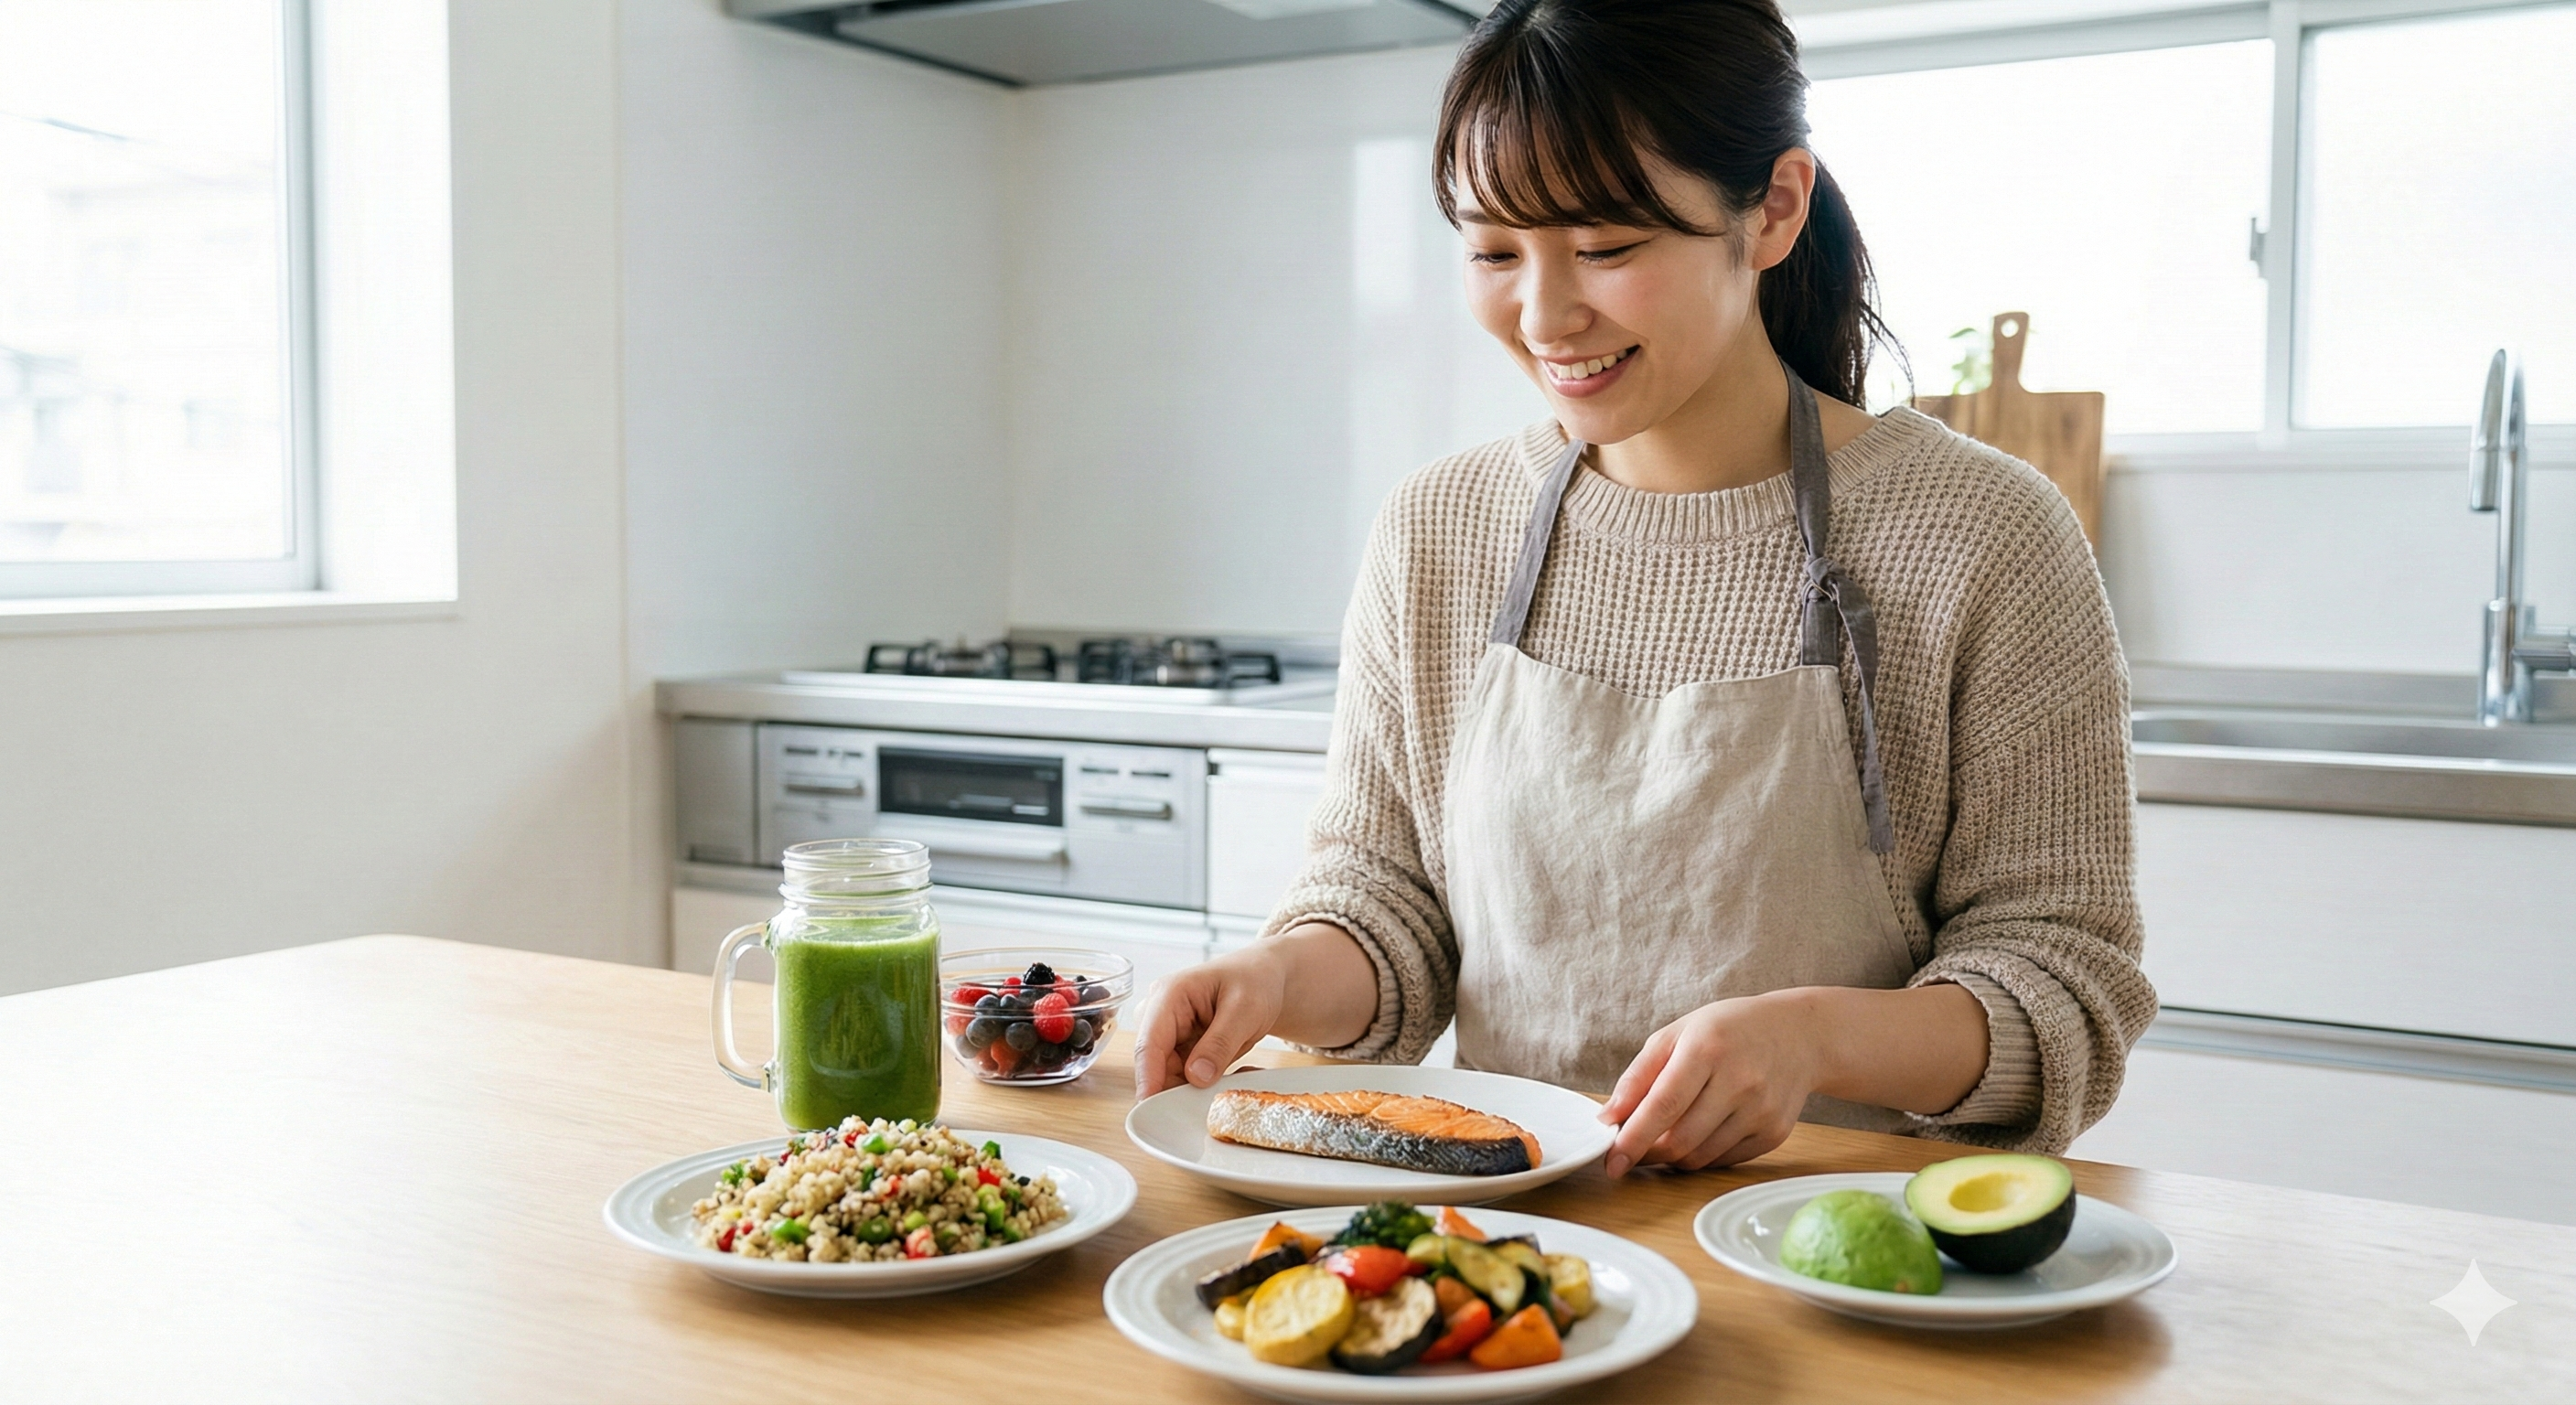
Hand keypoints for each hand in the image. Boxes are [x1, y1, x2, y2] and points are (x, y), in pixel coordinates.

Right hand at [1132, 943, 1290, 1096]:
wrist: (1264, 977)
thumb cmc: (1254, 981)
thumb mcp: (1245, 1009)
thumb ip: (1220, 1043)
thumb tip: (1195, 1077)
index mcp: (1168, 994)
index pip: (1149, 1042)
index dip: (1148, 1077)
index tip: (1150, 1106)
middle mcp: (1160, 1014)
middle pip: (1155, 1063)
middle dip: (1176, 1087)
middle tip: (1206, 1104)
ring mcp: (1169, 1032)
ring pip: (1168, 1074)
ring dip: (1194, 1086)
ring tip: (1229, 1075)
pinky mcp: (1180, 1048)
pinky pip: (1184, 1076)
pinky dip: (1203, 1083)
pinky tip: (1227, 1073)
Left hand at [1596, 990, 1824, 1176]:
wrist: (1798, 1035)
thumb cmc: (1728, 1030)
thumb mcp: (1677, 1035)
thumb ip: (1638, 1076)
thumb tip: (1609, 1118)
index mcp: (1708, 1049)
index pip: (1663, 1106)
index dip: (1633, 1138)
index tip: (1612, 1161)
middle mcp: (1739, 1081)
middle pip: (1680, 1139)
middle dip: (1647, 1153)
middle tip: (1631, 1151)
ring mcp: (1761, 1110)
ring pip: (1700, 1156)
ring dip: (1673, 1156)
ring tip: (1665, 1136)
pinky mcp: (1774, 1132)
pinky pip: (1724, 1160)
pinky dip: (1702, 1155)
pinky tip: (1699, 1133)